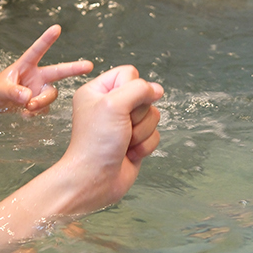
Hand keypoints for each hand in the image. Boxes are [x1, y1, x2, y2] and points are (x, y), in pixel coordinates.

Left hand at [0, 25, 93, 113]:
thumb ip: (13, 92)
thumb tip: (28, 97)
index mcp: (26, 66)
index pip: (37, 51)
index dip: (47, 40)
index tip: (56, 28)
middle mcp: (36, 77)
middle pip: (58, 72)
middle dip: (74, 68)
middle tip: (89, 66)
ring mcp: (39, 90)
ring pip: (51, 95)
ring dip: (41, 102)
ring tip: (28, 108)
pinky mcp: (39, 103)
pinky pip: (44, 108)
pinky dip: (36, 112)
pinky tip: (24, 114)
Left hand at [49, 65, 163, 217]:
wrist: (95, 179)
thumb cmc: (96, 142)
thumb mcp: (114, 104)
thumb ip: (139, 89)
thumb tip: (157, 89)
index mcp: (98, 91)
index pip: (129, 73)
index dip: (132, 88)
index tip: (121, 105)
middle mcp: (111, 105)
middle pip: (144, 95)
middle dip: (138, 114)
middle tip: (122, 127)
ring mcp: (124, 124)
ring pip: (153, 116)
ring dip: (142, 132)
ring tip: (124, 142)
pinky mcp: (135, 141)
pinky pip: (155, 134)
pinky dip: (145, 145)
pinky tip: (129, 154)